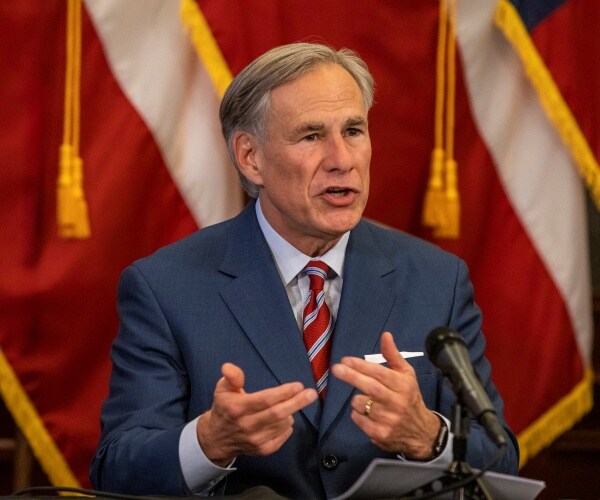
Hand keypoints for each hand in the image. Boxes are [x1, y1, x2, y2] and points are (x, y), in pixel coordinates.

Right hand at [196, 362, 317, 465]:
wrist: (217, 438)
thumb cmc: (225, 408)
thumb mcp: (223, 389)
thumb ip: (231, 377)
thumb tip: (229, 367)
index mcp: (237, 408)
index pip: (264, 400)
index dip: (283, 393)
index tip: (298, 385)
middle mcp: (247, 425)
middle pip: (277, 414)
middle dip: (297, 402)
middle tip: (311, 394)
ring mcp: (255, 440)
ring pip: (282, 424)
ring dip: (290, 412)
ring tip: (288, 404)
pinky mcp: (263, 450)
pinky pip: (283, 435)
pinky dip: (287, 425)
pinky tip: (283, 418)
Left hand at [331, 331, 439, 459]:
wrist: (421, 432)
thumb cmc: (409, 397)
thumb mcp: (406, 374)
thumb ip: (393, 355)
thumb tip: (385, 334)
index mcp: (403, 385)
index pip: (380, 373)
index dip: (361, 365)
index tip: (345, 359)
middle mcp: (397, 402)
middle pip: (370, 387)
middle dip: (351, 377)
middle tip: (336, 368)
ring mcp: (388, 420)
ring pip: (361, 404)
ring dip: (356, 399)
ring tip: (365, 399)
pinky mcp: (380, 434)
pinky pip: (358, 419)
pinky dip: (357, 414)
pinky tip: (367, 413)